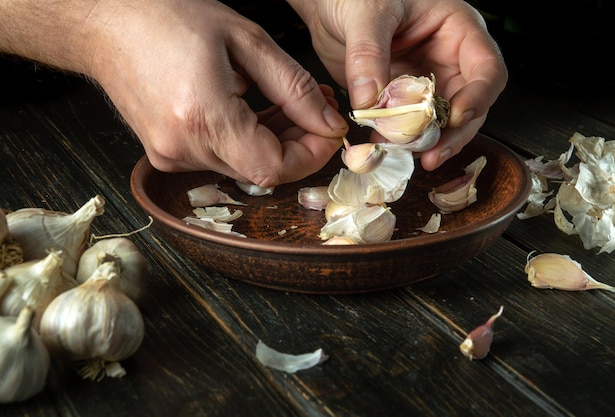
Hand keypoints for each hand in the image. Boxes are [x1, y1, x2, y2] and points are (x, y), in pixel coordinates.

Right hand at [82, 0, 348, 186]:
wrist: (105, 22)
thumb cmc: (168, 17)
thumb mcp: (245, 40)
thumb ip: (294, 87)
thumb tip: (328, 122)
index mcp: (203, 117)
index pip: (274, 168)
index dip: (311, 155)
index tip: (329, 130)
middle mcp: (183, 147)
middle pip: (261, 171)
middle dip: (299, 145)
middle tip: (318, 110)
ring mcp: (171, 156)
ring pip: (243, 166)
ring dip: (275, 142)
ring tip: (289, 105)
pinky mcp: (166, 154)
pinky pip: (221, 158)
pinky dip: (247, 141)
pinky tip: (255, 110)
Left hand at [287, 0, 507, 169]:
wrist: (326, 5)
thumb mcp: (366, 14)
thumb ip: (368, 55)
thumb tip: (370, 100)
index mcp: (456, 29)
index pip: (486, 68)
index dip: (478, 97)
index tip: (455, 118)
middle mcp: (446, 59)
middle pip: (468, 105)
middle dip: (452, 133)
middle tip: (432, 155)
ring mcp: (424, 81)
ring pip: (438, 121)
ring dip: (425, 142)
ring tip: (406, 156)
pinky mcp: (400, 99)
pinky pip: (407, 125)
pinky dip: (399, 139)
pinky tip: (385, 148)